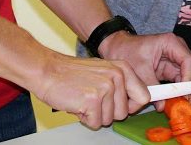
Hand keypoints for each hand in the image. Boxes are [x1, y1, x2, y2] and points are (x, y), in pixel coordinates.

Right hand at [33, 49, 149, 128]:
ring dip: (95, 115)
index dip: (134, 106)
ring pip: (109, 120)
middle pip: (125, 113)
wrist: (47, 70)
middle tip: (93, 99)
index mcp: (122, 68)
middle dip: (108, 112)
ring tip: (83, 99)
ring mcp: (106, 87)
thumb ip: (119, 84)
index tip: (130, 107)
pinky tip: (78, 103)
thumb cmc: (71, 74)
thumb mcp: (102, 71)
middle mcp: (117, 76)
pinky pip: (95, 123)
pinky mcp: (93, 100)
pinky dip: (84, 118)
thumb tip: (135, 102)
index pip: (143, 95)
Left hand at [99, 31, 190, 111]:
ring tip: (184, 107)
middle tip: (189, 104)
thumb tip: (163, 106)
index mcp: (171, 43)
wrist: (117, 48)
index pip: (189, 62)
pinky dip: (179, 92)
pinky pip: (180, 82)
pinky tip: (176, 103)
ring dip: (188, 92)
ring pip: (190, 76)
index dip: (190, 79)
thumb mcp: (139, 70)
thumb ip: (152, 87)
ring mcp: (175, 59)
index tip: (184, 95)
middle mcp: (177, 49)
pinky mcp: (170, 69)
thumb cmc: (127, 51)